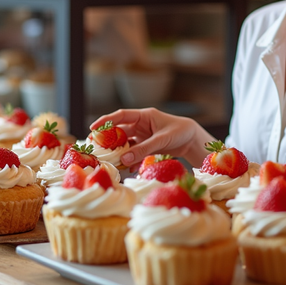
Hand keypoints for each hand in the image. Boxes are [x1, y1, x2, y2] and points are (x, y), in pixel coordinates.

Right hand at [89, 108, 215, 169]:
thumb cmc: (180, 132)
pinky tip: (128, 168)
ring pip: (125, 143)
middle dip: (108, 140)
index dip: (105, 121)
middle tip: (97, 149)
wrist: (192, 139)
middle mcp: (140, 124)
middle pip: (119, 131)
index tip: (93, 128)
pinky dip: (130, 160)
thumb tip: (124, 159)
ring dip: (119, 152)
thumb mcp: (162, 140)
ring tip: (111, 161)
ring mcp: (142, 136)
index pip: (120, 116)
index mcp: (143, 116)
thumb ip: (143, 149)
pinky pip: (134, 152)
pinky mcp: (146, 146)